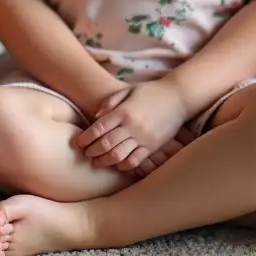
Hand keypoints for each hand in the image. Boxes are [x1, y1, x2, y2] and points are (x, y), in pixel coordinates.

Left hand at [72, 80, 189, 171]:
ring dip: (104, 161)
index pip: (99, 129)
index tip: (77, 143)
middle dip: (92, 151)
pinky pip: (135, 161)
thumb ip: (111, 101)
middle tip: (85, 154)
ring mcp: (143, 138)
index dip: (85, 138)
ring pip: (118, 156)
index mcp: (124, 111)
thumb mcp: (129, 90)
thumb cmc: (151, 91)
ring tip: (97, 162)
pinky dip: (123, 165)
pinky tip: (117, 164)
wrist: (178, 97)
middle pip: (105, 144)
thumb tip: (96, 115)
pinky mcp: (153, 146)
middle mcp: (132, 126)